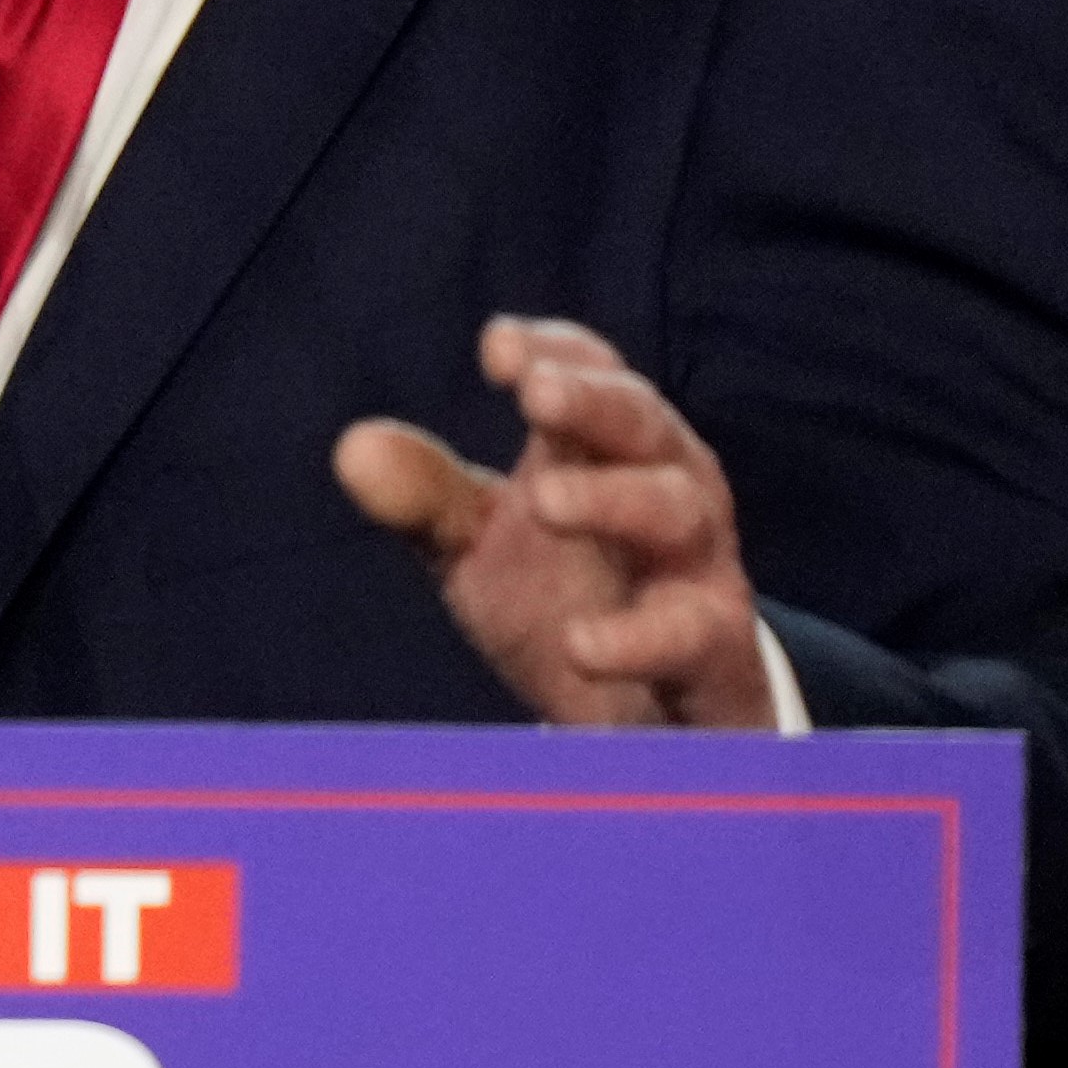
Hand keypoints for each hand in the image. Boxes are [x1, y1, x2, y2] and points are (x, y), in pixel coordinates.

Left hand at [332, 316, 776, 728]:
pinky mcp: (714, 654)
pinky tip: (580, 644)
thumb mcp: (485, 544)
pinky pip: (690, 635)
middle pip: (643, 423)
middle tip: (536, 394)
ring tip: (543, 500)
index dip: (554, 352)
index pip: (593, 374)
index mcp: (611, 448)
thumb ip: (427, 496)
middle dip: (593, 401)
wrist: (650, 721)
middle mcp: (668, 488)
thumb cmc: (568, 597)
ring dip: (613, 498)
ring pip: (676, 512)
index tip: (498, 347)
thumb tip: (353, 448)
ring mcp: (698, 569)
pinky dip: (638, 638)